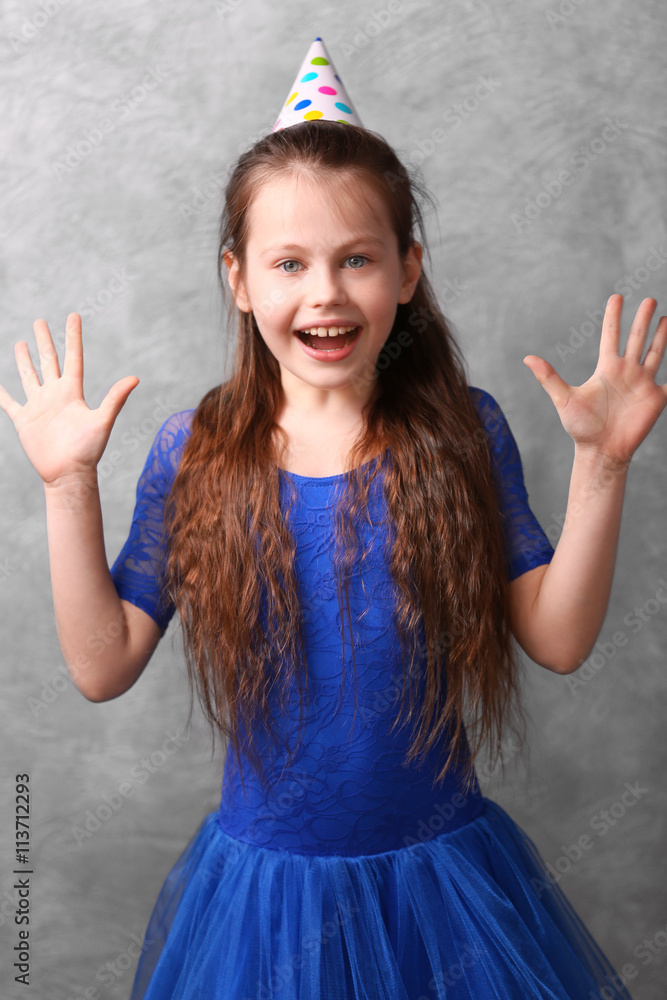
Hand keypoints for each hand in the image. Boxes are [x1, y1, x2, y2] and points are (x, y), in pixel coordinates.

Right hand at [0, 312, 139, 484]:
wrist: (68, 474)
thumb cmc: (88, 450)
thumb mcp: (102, 420)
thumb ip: (115, 398)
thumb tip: (135, 378)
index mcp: (72, 392)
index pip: (72, 357)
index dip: (72, 336)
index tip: (73, 316)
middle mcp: (55, 395)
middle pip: (48, 361)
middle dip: (44, 341)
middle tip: (39, 321)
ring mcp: (38, 406)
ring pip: (29, 376)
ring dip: (24, 360)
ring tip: (21, 343)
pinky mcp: (24, 420)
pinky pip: (8, 402)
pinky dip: (1, 392)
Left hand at [523, 295, 666, 468]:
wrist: (601, 451)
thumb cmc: (581, 428)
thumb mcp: (563, 399)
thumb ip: (549, 377)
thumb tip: (527, 358)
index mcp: (607, 369)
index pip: (611, 335)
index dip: (614, 316)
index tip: (617, 297)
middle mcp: (626, 372)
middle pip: (637, 338)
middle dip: (644, 319)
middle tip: (651, 299)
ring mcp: (642, 384)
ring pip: (656, 353)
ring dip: (662, 336)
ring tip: (666, 318)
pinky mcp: (656, 398)